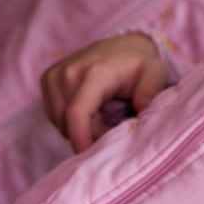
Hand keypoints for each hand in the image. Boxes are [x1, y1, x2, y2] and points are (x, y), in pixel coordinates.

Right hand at [41, 33, 168, 153]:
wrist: (122, 46)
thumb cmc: (140, 64)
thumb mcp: (156, 73)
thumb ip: (151, 90)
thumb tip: (142, 109)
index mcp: (95, 73)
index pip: (77, 113)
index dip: (80, 139)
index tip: (88, 157)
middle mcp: (69, 72)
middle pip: (69, 123)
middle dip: (90, 133)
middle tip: (114, 125)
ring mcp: (54, 75)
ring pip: (59, 121)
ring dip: (81, 127)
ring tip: (104, 115)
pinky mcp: (48, 79)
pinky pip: (54, 115)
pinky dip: (71, 119)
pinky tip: (91, 109)